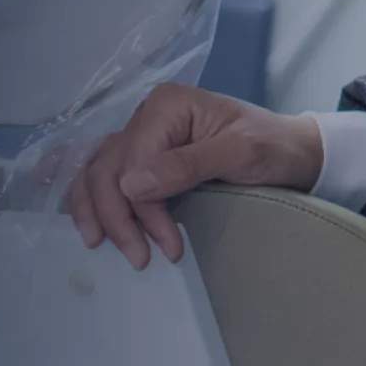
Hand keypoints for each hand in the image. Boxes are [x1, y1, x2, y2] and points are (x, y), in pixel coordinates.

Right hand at [60, 82, 324, 269]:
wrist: (295, 152)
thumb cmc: (273, 148)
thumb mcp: (240, 152)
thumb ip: (186, 165)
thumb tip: (131, 185)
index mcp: (166, 106)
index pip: (134, 160)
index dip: (142, 207)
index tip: (166, 246)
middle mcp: (147, 116)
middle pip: (107, 166)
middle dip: (116, 216)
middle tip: (138, 259)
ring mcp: (143, 135)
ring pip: (97, 170)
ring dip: (95, 210)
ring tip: (101, 245)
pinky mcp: (146, 156)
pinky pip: (104, 172)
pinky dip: (86, 193)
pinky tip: (69, 207)